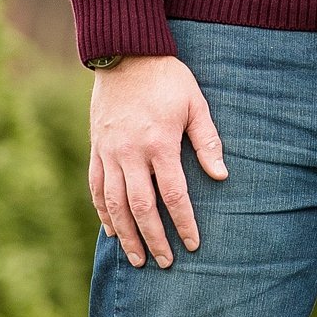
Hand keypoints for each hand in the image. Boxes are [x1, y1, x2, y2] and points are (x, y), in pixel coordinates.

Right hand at [87, 55, 227, 268]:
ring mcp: (108, 152)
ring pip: (113, 203)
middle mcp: (129, 153)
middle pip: (140, 207)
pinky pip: (95, 186)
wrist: (124, 54)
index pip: (173, 195)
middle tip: (165, 263)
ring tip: (136, 258)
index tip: (193, 244)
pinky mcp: (96, 148)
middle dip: (153, 238)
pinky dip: (102, 211)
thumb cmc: (168, 79)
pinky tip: (110, 230)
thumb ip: (208, 141)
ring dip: (124, 234)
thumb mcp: (196, 104)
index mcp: (159, 144)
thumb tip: (221, 176)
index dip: (184, 223)